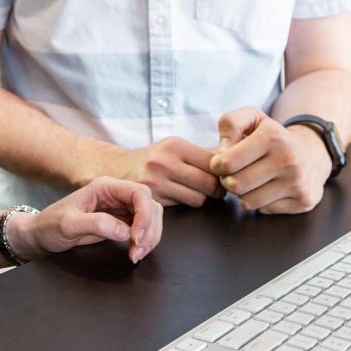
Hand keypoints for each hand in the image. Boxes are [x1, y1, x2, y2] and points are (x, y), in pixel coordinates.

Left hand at [8, 177, 163, 263]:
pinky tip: (134, 251)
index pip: (139, 193)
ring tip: (135, 254)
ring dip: (149, 237)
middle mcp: (116, 194)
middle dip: (149, 230)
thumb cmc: (50, 225)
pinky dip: (144, 240)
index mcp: (105, 187)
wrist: (41, 234)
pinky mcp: (121, 221)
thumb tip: (125, 231)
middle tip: (137, 252)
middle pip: (150, 205)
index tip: (137, 238)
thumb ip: (96, 224)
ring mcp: (120, 207)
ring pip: (150, 217)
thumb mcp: (69, 224)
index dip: (145, 215)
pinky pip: (143, 227)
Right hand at [102, 137, 223, 206]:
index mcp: (174, 145)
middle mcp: (164, 162)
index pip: (213, 162)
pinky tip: (180, 196)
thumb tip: (233, 154)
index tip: (224, 174)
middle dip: (217, 189)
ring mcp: (156, 182)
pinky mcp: (152, 199)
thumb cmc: (152, 158)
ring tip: (195, 191)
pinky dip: (186, 202)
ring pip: (198, 198)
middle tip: (216, 188)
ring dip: (202, 198)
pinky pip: (183, 205)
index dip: (223, 171)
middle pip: (209, 183)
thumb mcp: (173, 147)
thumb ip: (202, 153)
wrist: (116, 168)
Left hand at [209, 107, 332, 214]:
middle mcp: (288, 159)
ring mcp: (298, 182)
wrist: (312, 154)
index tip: (219, 163)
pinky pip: (265, 210)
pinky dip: (260, 202)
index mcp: (272, 136)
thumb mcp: (252, 118)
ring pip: (248, 201)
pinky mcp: (304, 200)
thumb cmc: (273, 137)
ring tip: (250, 181)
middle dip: (227, 181)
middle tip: (233, 174)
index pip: (228, 162)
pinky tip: (267, 189)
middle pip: (236, 185)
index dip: (216, 165)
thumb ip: (230, 123)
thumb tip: (221, 150)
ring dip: (243, 194)